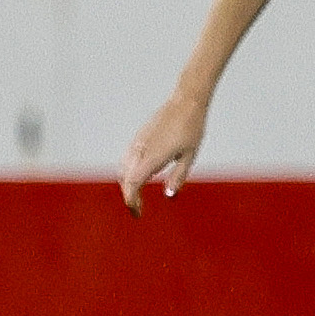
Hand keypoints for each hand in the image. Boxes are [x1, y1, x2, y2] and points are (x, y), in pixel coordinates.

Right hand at [116, 91, 207, 214]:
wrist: (185, 103)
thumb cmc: (191, 129)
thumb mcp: (189, 156)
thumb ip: (178, 176)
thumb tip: (169, 196)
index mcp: (153, 156)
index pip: (133, 183)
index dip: (132, 200)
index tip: (137, 212)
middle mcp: (140, 150)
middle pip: (125, 178)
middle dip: (129, 195)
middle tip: (138, 209)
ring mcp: (137, 143)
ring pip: (123, 169)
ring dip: (126, 184)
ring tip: (137, 197)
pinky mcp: (138, 138)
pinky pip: (126, 159)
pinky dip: (127, 172)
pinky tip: (138, 178)